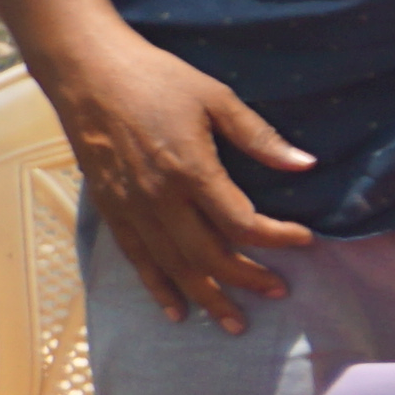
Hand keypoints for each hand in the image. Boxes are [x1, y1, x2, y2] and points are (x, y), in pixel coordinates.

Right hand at [41, 20, 320, 330]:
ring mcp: (132, 209)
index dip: (278, 238)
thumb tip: (306, 164)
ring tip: (234, 322)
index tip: (306, 240)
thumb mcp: (216, 98)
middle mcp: (159, 199)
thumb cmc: (157, 78)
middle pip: (209, 256)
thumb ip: (259, 138)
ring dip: (207, 297)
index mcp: (191, 171)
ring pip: (174, 267)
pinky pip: (137, 260)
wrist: (88, 73)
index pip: (242, 223)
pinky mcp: (111, 210)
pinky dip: (158, 288)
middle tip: (278, 292)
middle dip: (247, 279)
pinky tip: (176, 310)